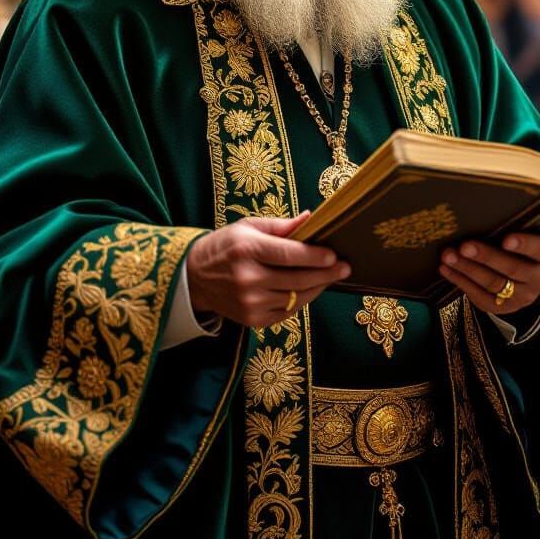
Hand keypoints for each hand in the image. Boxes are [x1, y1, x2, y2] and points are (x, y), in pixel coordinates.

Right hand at [186, 211, 351, 327]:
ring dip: (317, 288)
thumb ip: (281, 226)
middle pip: (298, 279)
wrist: (194, 278)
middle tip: (345, 267)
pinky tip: (309, 289)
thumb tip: (311, 218)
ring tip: (330, 277)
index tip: (334, 255)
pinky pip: (286, 312)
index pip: (289, 254)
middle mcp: (248, 278)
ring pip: (296, 298)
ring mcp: (249, 302)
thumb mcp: (248, 227)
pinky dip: (300, 301)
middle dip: (326, 274)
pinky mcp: (251, 320)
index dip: (315, 256)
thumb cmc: (226, 246)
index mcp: (247, 249)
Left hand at [438, 221, 539, 316]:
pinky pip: (481, 297)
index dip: (524, 244)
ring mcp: (522, 297)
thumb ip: (527, 219)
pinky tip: (446, 270)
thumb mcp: (530, 232)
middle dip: (485, 256)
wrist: (526, 277)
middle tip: (464, 245)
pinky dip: (461, 282)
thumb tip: (523, 196)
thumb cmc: (522, 244)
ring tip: (447, 256)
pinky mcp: (503, 308)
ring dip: (467, 269)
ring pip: (493, 283)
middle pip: (512, 268)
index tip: (505, 239)